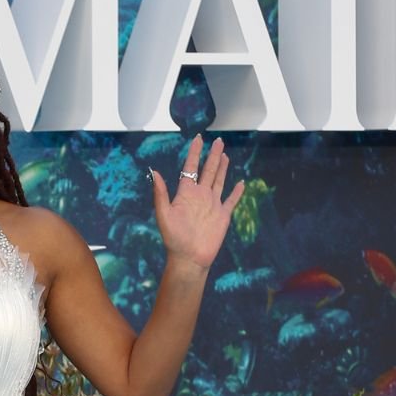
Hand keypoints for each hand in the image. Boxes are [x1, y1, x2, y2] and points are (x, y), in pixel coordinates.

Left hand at [149, 134, 244, 270]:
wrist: (189, 258)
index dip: (195, 153)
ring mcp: (212, 204)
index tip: (199, 138)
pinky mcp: (222, 215)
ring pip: (219, 181)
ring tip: (225, 155)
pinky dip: (237, 192)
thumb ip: (160, 193)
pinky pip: (231, 200)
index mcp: (186, 193)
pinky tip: (240, 183)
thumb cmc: (174, 238)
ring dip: (222, 168)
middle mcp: (200, 195)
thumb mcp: (164, 214)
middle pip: (208, 170)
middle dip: (213, 156)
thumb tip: (154, 171)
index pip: (190, 167)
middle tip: (218, 141)